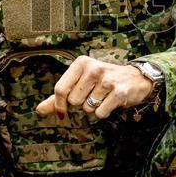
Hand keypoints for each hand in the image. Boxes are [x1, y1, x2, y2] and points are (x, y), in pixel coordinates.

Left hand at [36, 56, 153, 120]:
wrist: (135, 78)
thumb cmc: (103, 80)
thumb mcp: (81, 82)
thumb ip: (60, 96)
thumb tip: (39, 110)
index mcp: (81, 63)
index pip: (60, 88)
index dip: (59, 105)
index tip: (62, 112)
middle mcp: (93, 69)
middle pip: (74, 101)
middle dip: (82, 103)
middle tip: (93, 94)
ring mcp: (107, 80)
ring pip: (87, 108)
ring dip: (94, 108)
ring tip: (104, 97)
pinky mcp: (118, 92)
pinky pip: (100, 113)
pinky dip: (104, 112)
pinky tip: (111, 102)